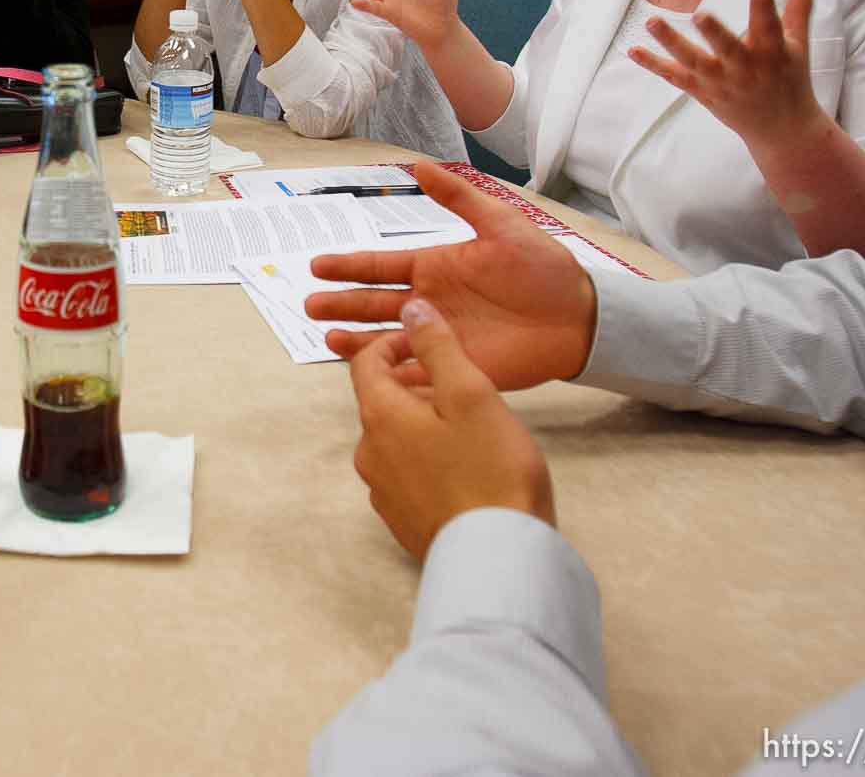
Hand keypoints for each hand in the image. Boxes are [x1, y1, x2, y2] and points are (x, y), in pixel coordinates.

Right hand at [304, 161, 595, 390]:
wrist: (577, 316)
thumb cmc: (542, 268)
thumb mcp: (500, 223)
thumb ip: (459, 197)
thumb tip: (420, 166)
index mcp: (435, 267)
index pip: (381, 267)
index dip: (349, 267)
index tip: (317, 266)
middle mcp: (429, 303)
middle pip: (375, 304)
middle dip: (342, 305)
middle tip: (310, 306)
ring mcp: (440, 337)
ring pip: (387, 339)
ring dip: (358, 340)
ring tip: (327, 339)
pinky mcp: (456, 367)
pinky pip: (416, 373)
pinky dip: (392, 376)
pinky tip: (370, 376)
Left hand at [349, 297, 555, 563]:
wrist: (499, 557)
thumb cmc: (491, 470)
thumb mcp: (470, 393)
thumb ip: (438, 347)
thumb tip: (410, 308)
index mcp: (379, 417)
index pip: (366, 363)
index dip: (395, 343)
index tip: (427, 341)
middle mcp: (369, 454)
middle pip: (381, 402)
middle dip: (414, 385)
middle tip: (463, 387)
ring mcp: (383, 493)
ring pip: (395, 440)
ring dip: (423, 425)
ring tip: (471, 429)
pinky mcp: (401, 521)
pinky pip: (408, 475)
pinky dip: (428, 460)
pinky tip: (466, 469)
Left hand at [630, 0, 828, 143]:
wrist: (782, 129)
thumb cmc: (790, 77)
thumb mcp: (798, 40)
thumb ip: (800, 1)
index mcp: (772, 52)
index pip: (770, 28)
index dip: (765, 9)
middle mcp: (745, 68)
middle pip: (728, 49)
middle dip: (715, 34)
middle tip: (701, 15)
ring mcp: (720, 81)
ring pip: (693, 62)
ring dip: (671, 42)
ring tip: (651, 21)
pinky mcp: (702, 91)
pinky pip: (674, 77)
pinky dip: (653, 64)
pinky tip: (632, 50)